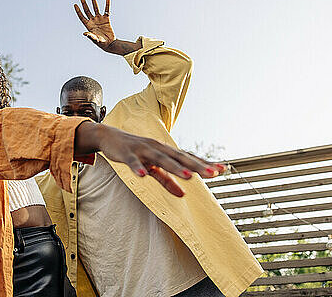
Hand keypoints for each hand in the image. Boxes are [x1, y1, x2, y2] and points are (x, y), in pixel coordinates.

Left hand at [74, 0, 114, 50]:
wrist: (110, 44)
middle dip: (84, 3)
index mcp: (89, 25)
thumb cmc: (102, 43)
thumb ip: (90, 36)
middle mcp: (93, 21)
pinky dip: (107, 5)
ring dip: (93, 1)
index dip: (78, 11)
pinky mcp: (106, 19)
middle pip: (87, 10)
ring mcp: (99, 19)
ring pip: (95, 8)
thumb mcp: (95, 40)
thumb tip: (84, 33)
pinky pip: (107, 10)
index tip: (75, 4)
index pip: (82, 16)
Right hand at [75, 122, 224, 196]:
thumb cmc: (135, 152)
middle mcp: (158, 148)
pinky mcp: (127, 153)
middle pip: (180, 158)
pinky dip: (137, 167)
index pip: (189, 157)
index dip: (204, 163)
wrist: (109, 136)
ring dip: (175, 168)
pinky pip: (132, 162)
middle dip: (197, 166)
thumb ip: (167, 180)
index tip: (222, 170)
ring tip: (189, 177)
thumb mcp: (152, 167)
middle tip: (214, 174)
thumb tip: (183, 195)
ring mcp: (143, 149)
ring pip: (161, 159)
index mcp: (166, 151)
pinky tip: (142, 176)